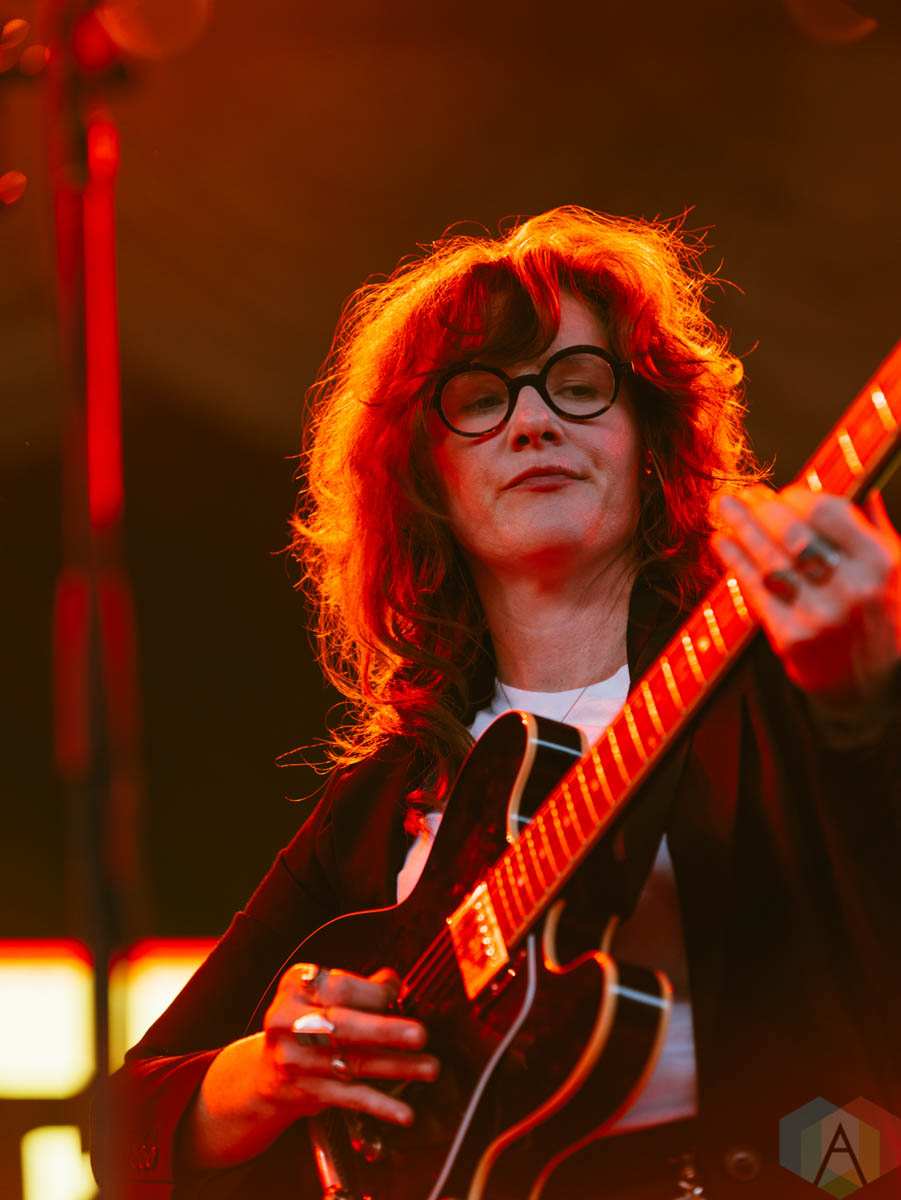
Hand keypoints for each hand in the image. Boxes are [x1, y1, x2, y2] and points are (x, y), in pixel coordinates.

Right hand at [260, 964, 437, 1127]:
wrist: (266, 1072)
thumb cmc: (306, 1021)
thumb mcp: (320, 993)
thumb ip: (358, 987)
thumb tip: (395, 983)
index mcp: (295, 987)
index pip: (340, 987)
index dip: (374, 993)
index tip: (398, 994)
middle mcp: (290, 1023)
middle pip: (343, 1025)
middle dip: (385, 1030)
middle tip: (419, 1034)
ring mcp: (298, 1061)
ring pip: (354, 1063)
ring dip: (397, 1067)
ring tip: (429, 1068)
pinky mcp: (309, 1092)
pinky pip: (350, 1098)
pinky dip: (380, 1105)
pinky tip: (404, 1112)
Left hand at [711, 484, 900, 711]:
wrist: (869, 687)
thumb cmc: (880, 618)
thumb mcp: (895, 573)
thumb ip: (875, 531)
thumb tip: (858, 489)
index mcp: (881, 562)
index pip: (827, 511)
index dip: (797, 497)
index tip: (781, 493)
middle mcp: (851, 588)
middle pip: (792, 533)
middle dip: (761, 509)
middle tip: (742, 495)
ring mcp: (819, 615)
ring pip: (769, 559)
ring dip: (741, 527)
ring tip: (724, 507)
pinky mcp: (791, 638)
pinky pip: (755, 590)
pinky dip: (735, 561)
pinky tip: (722, 542)